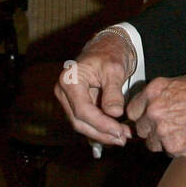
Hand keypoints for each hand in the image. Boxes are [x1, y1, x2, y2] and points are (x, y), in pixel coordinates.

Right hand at [54, 27, 134, 147]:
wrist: (106, 47)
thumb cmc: (109, 54)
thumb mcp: (114, 70)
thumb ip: (113, 93)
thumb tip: (114, 114)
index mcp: (70, 80)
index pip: (83, 110)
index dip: (101, 124)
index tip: (119, 131)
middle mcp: (63, 91)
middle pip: (79, 122)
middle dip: (101, 133)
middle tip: (123, 139)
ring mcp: (67, 99)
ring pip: (81, 124)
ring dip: (101, 134)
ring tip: (122, 137)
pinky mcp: (74, 104)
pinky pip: (85, 120)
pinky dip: (100, 128)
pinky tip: (115, 132)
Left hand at [127, 69, 185, 156]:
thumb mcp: (180, 82)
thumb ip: (162, 95)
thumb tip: (154, 105)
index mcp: (154, 91)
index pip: (131, 110)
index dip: (140, 115)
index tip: (145, 118)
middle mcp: (154, 111)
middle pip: (140, 128)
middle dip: (150, 128)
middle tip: (167, 125)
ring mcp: (163, 130)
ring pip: (151, 143)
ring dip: (161, 140)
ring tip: (179, 131)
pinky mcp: (175, 146)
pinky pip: (168, 151)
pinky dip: (176, 147)